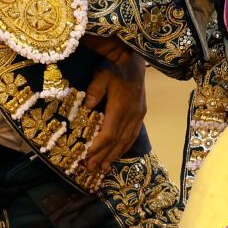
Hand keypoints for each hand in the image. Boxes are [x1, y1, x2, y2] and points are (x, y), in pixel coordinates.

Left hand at [79, 36, 146, 185]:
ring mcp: (138, 114)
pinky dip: (124, 146)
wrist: (133, 58)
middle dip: (103, 156)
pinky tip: (118, 153)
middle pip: (117, 141)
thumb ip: (95, 91)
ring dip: (114, 155)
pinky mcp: (141, 113)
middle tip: (91, 169)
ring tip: (103, 167)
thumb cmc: (114, 66)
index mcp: (121, 107)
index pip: (108, 134)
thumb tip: (87, 107)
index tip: (87, 157)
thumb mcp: (101, 75)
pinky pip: (133, 134)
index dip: (98, 147)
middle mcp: (132, 114)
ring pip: (126, 140)